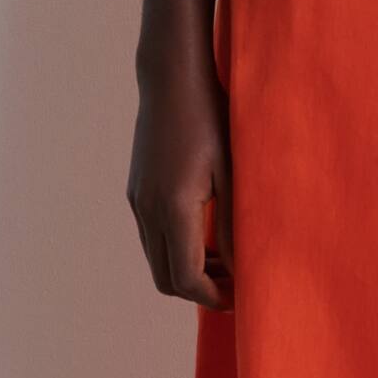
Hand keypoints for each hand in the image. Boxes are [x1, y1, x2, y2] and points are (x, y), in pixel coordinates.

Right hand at [127, 50, 233, 305]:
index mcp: (173, 207)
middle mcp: (147, 209)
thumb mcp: (231, 173)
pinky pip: (152, 238)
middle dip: (199, 290)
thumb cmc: (211, 119)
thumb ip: (233, 225)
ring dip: (188, 270)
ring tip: (225, 261)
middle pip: (165, 279)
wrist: (172, 81)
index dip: (212, 296)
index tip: (240, 295)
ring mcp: (137, 201)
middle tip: (234, 283)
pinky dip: (177, 249)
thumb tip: (241, 268)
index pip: (185, 278)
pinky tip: (206, 236)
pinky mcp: (136, 192)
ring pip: (157, 259)